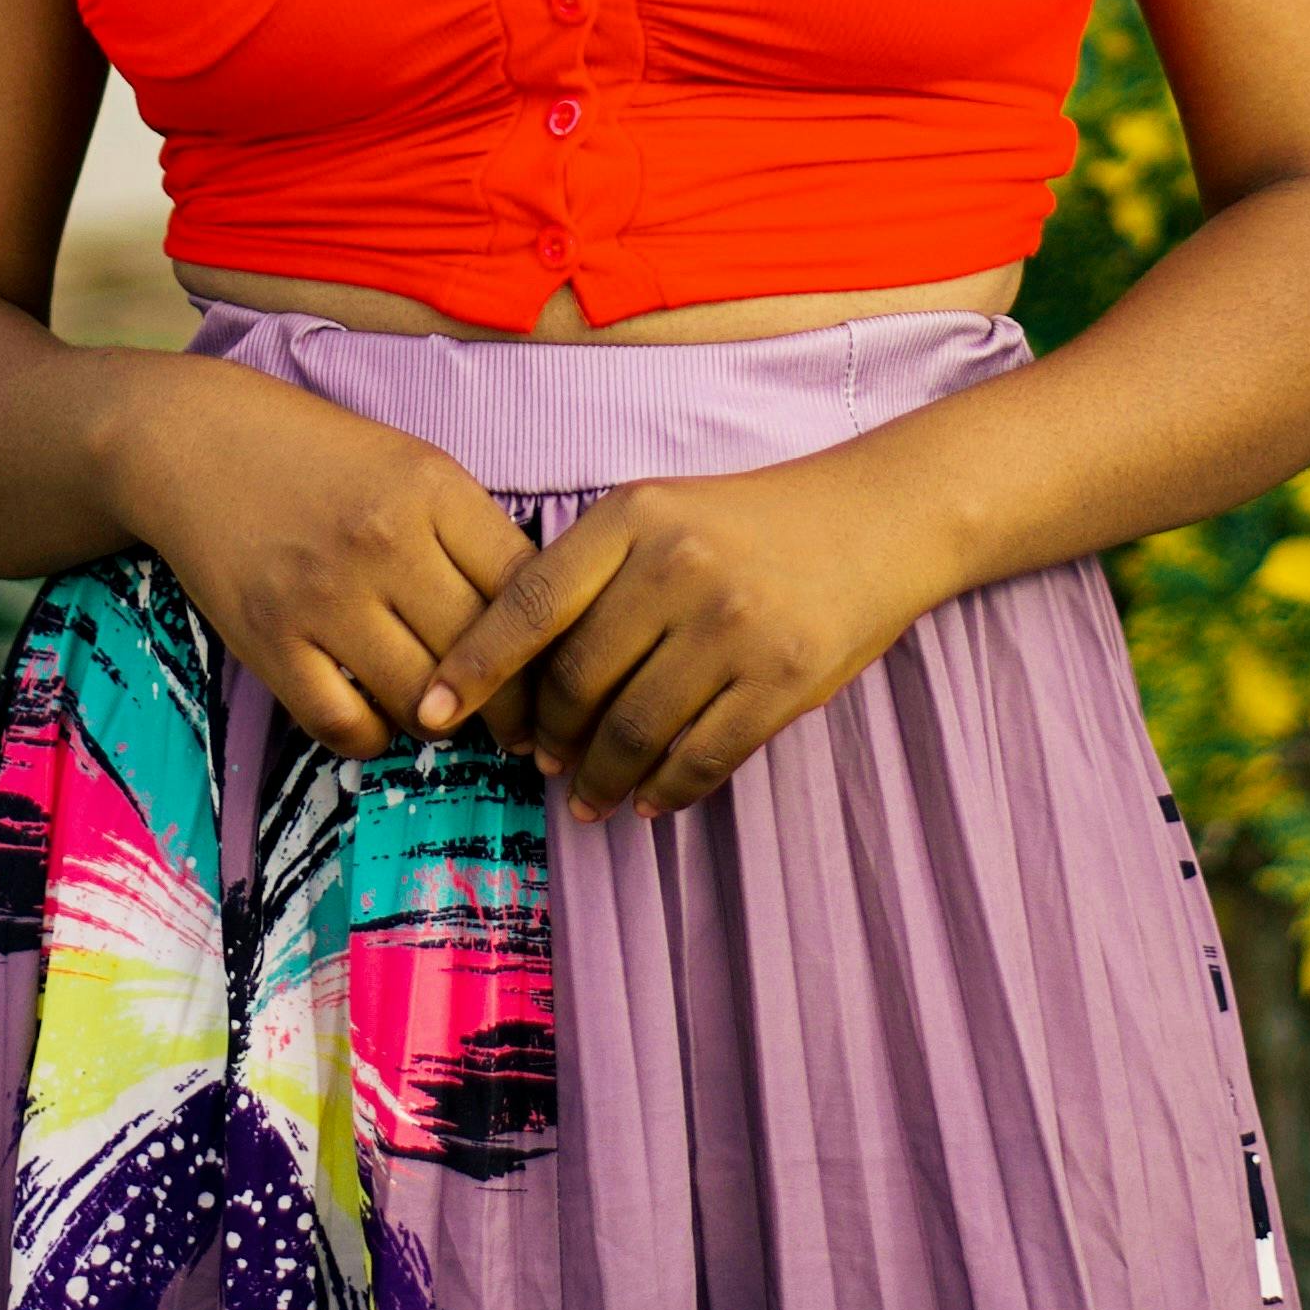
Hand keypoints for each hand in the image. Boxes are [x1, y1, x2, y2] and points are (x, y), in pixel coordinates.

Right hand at [108, 367, 534, 762]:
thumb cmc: (316, 455)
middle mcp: (383, 542)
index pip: (526, 588)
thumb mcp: (410, 463)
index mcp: (431, 487)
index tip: (559, 675)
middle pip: (482, 655)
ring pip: (422, 702)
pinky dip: (374, 735)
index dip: (554, 645)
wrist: (193, 441)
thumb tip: (538, 620)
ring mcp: (322, 596)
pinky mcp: (268, 642)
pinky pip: (346, 726)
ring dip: (443, 722)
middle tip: (519, 725)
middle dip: (512, 706)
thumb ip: (470, 531)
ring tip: (444, 714)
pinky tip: (377, 713)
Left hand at [407, 450, 956, 820]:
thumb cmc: (752, 521)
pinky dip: (666, 789)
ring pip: (634, 730)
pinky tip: (651, 798)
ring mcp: (734, 625)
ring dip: (601, 776)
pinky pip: (701, 756)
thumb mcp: (663, 511)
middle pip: (578, 681)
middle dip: (548, 735)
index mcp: (635, 516)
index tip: (432, 713)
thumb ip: (592, 573)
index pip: (529, 601)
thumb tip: (521, 678)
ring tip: (588, 794)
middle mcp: (679, 567)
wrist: (878, 517)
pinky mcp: (784, 678)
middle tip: (540, 760)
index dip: (473, 665)